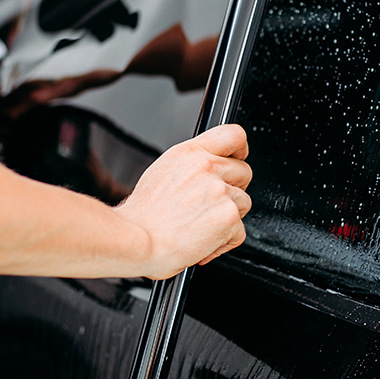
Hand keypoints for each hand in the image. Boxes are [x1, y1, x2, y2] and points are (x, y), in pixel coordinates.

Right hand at [114, 124, 252, 278]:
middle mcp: (207, 167)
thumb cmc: (141, 218)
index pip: (232, 135)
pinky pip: (239, 231)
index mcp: (189, 154)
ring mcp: (220, 191)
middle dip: (233, 190)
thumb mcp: (161, 174)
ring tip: (199, 227)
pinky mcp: (229, 216)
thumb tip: (210, 171)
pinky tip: (201, 243)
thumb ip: (191, 167)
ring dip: (227, 218)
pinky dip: (224, 242)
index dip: (240, 150)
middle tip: (210, 207)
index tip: (238, 159)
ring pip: (243, 203)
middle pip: (244, 172)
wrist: (136, 242)